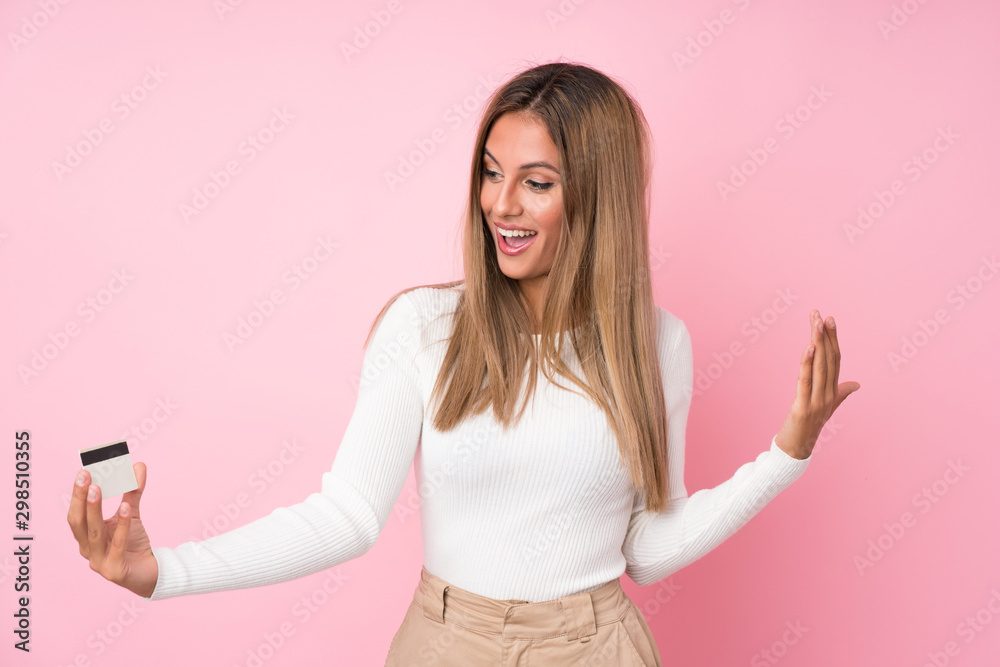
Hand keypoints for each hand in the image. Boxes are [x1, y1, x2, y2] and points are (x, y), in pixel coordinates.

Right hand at [67, 462, 158, 597]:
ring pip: (93, 533)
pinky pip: (117, 545)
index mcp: (86, 536)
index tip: (83, 472)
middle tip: (85, 477)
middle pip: (78, 522)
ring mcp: (99, 562)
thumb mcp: (131, 514)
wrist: (150, 572)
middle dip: (80, 499)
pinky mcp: (114, 570)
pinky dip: (121, 526)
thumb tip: (138, 466)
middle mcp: (87, 550)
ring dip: (94, 509)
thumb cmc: (134, 543)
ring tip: (97, 488)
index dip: (77, 495)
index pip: (76, 514)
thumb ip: (133, 492)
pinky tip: (125, 508)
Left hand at [775, 310, 860, 459]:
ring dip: (817, 343)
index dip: (833, 339)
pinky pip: (806, 381)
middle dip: (825, 335)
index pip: (835, 359)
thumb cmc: (808, 427)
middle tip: (821, 314)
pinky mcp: (803, 407)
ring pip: (819, 366)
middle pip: (829, 359)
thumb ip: (841, 394)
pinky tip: (808, 347)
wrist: (797, 450)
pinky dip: (807, 363)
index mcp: (833, 391)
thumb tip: (856, 384)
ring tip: (815, 323)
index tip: (829, 320)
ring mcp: (817, 401)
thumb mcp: (826, 407)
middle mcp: (828, 394)